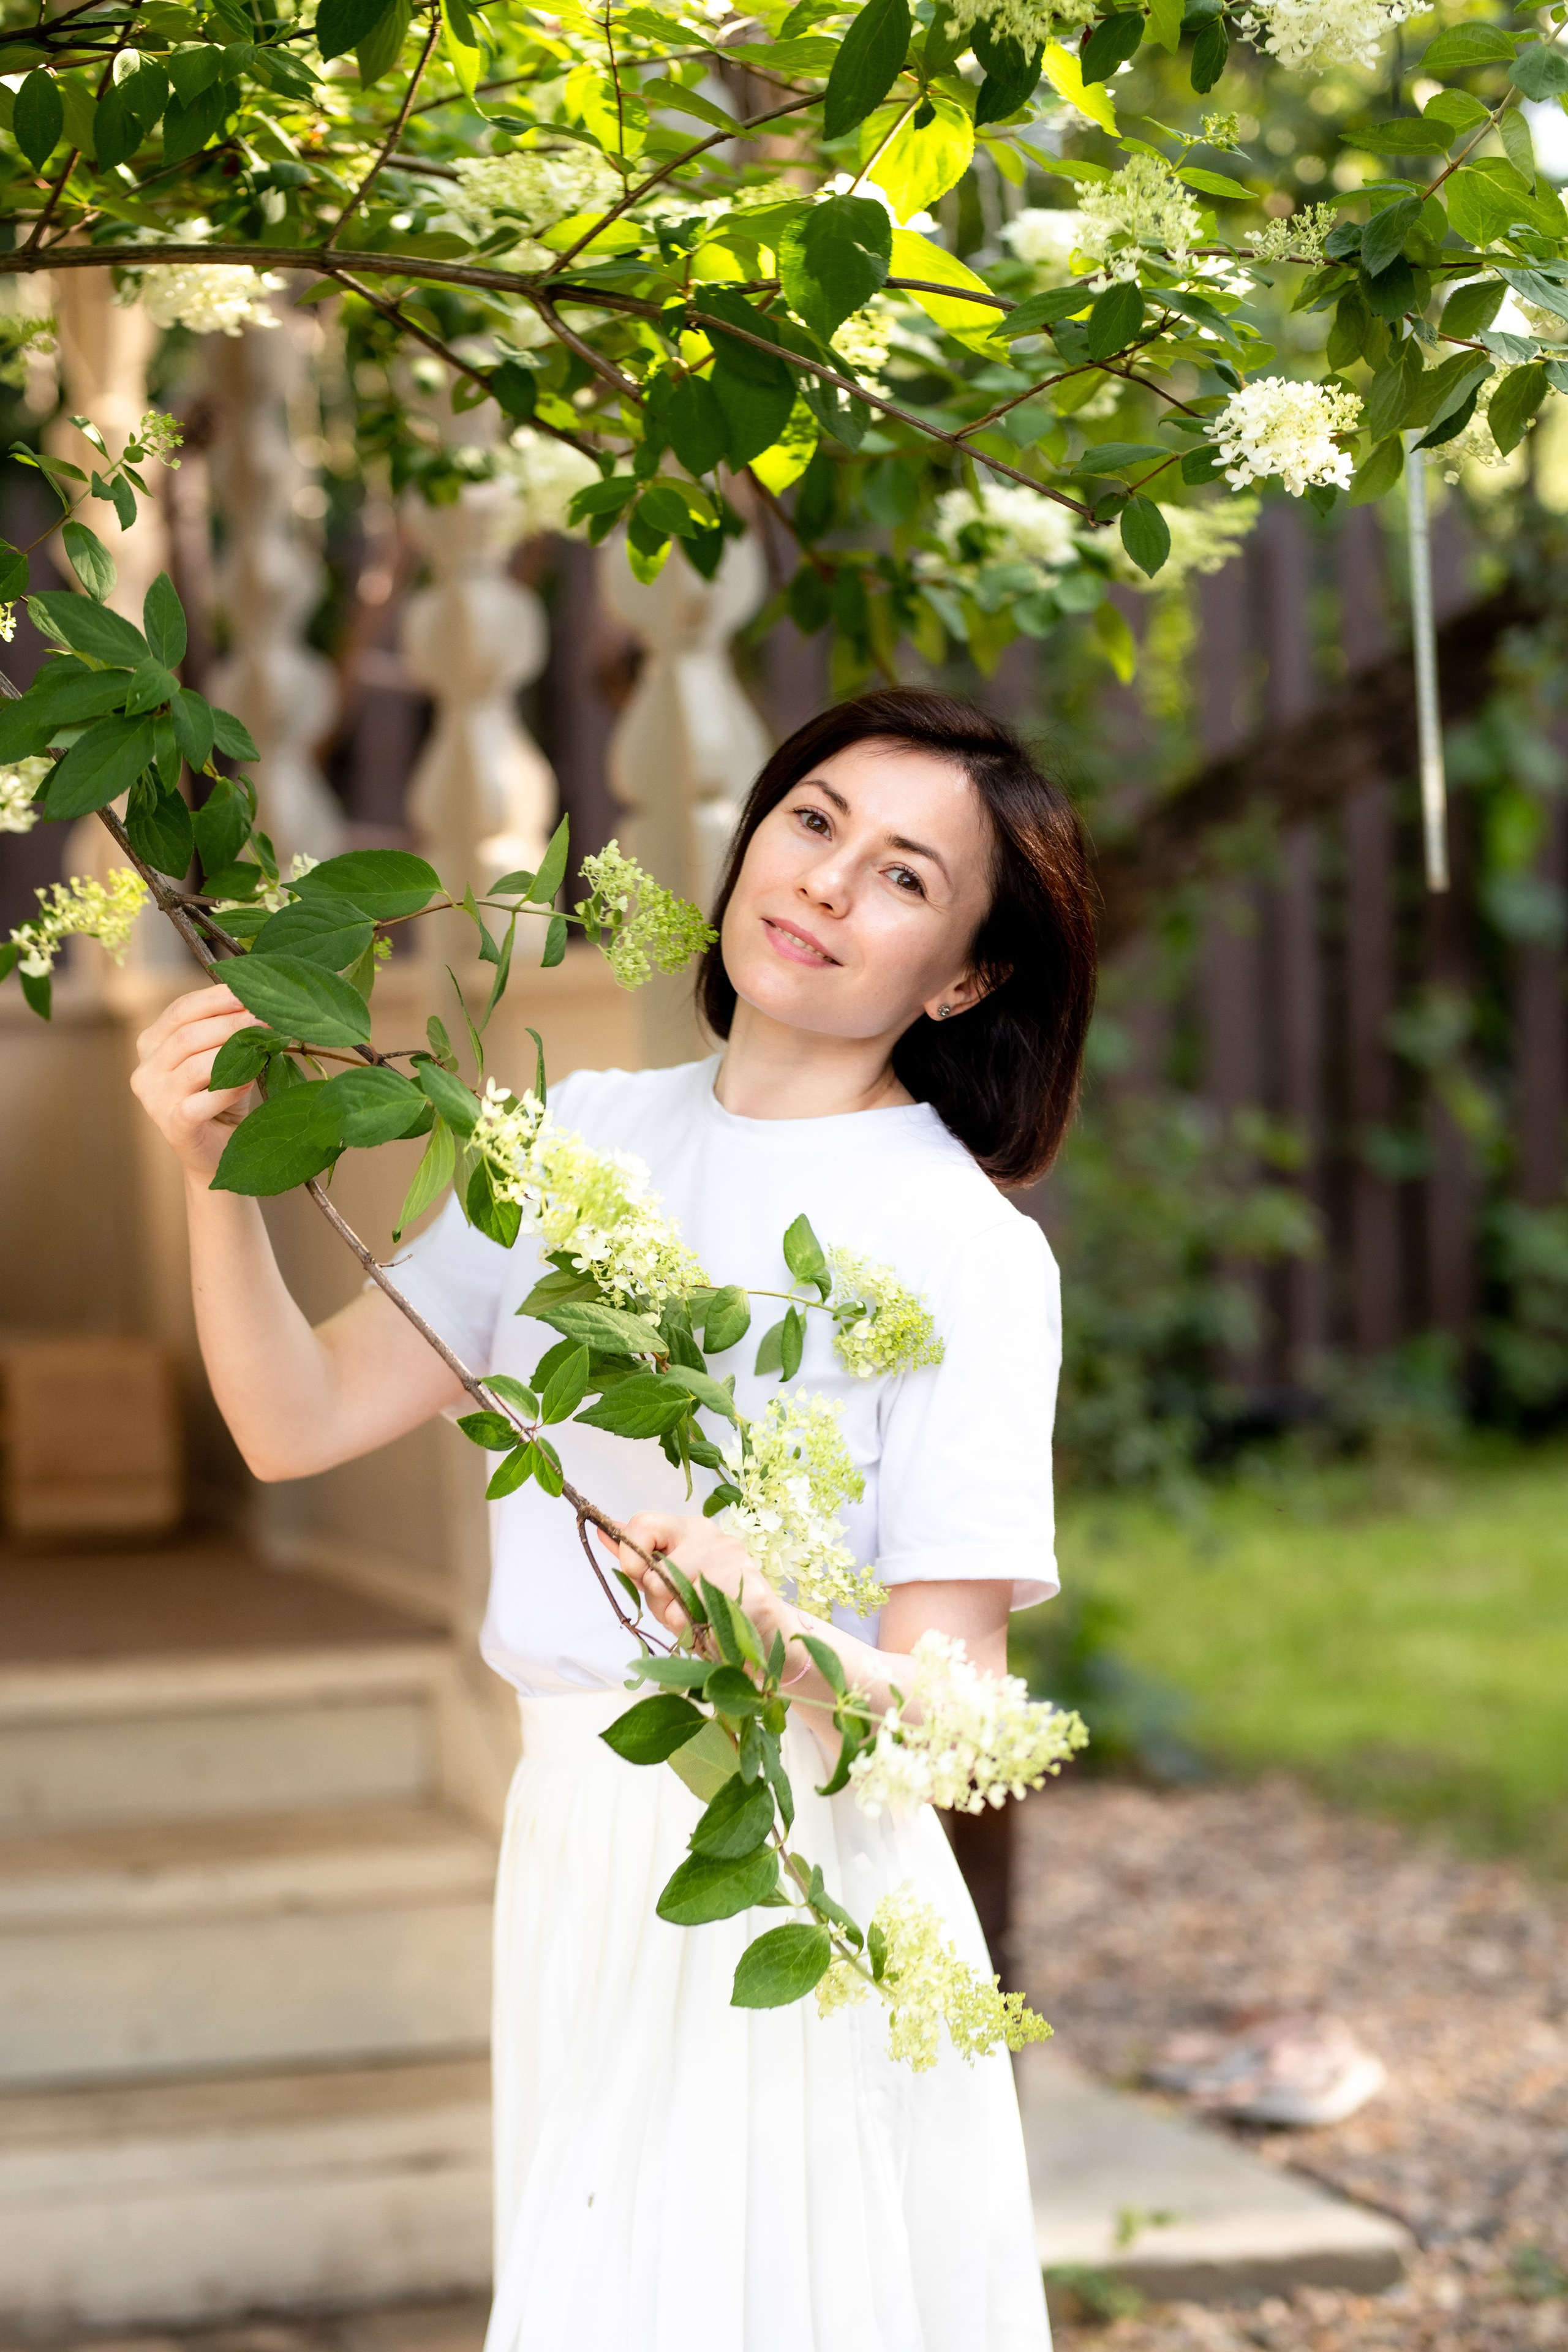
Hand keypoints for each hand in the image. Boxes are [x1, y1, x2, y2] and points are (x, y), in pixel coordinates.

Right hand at [131, 984, 258, 1179]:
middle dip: (231, 1023)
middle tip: (266, 1018)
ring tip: (266, 1043)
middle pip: (187, 1035)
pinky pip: (201, 1101)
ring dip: (235, 1051)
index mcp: (152, 1044)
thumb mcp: (223, 1058)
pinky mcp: (172, 1126)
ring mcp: (155, 1099)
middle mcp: (146, 1069)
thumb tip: (259, 1003)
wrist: (218, 1153)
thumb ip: (228, 1031)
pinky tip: (251, 1081)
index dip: (215, 999)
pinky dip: (229, 1089)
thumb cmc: (221, 1098)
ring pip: (194, 1065)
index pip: (180, 1010)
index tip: (249, 993)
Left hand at [599, 1512, 792, 1651]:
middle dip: (658, 1600)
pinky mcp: (751, 1592)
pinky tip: (714, 1629)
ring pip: (674, 1597)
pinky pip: (698, 1618)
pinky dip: (699, 1632)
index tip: (638, 1576)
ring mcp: (735, 1563)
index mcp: (692, 1529)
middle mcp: (714, 1538)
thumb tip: (604, 1530)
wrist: (765, 1634)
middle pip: (654, 1569)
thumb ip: (640, 1559)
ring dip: (678, 1620)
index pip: (643, 1524)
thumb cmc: (710, 1606)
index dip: (630, 1554)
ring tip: (699, 1620)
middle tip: (681, 1608)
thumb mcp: (669, 1581)